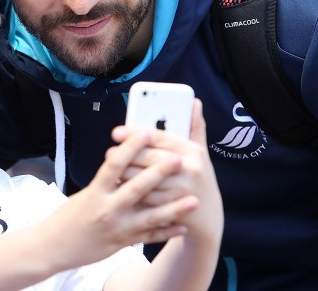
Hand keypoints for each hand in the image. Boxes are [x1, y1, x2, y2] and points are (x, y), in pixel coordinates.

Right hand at [38, 131, 196, 269]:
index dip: (130, 147)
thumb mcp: (85, 192)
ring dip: (173, 208)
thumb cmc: (69, 216)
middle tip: (178, 159)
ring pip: (149, 216)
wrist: (54, 246)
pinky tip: (182, 226)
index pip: (114, 164)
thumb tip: (127, 160)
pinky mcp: (122, 242)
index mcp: (95, 191)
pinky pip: (148, 237)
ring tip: (193, 200)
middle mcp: (107, 209)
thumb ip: (107, 180)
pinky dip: (166, 232)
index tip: (145, 132)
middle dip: (159, 173)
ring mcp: (117, 227)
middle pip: (137, 188)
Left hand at [114, 100, 223, 240]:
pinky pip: (147, 199)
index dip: (135, 134)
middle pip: (150, 158)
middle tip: (110, 151)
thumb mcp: (200, 153)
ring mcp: (181, 190)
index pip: (160, 137)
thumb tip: (194, 101)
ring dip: (126, 175)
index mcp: (193, 151)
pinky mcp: (172, 209)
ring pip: (146, 180)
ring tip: (112, 170)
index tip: (117, 132)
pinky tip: (120, 188)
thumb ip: (194, 127)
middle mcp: (190, 169)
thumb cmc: (199, 178)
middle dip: (127, 155)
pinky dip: (132, 194)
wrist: (207, 217)